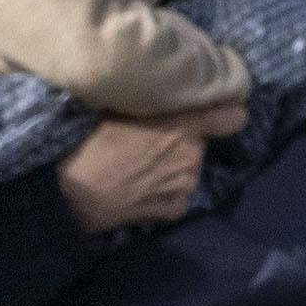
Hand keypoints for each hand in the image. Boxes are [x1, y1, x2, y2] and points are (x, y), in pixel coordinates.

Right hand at [58, 112, 218, 237]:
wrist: (73, 191)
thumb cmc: (91, 141)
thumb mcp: (123, 108)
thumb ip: (157, 102)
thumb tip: (167, 94)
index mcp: (184, 125)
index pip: (232, 117)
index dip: (227, 113)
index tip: (219, 112)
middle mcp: (193, 156)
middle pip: (200, 143)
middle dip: (183, 141)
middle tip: (149, 142)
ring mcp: (186, 186)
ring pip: (189, 170)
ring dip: (173, 167)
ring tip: (139, 167)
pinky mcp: (174, 210)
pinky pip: (177, 195)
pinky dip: (165, 192)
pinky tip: (140, 189)